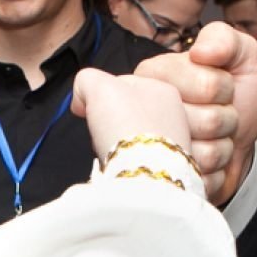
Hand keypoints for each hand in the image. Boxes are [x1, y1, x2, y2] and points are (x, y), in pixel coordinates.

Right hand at [71, 68, 192, 167]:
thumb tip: (82, 97)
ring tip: (112, 151)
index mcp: (163, 89)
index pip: (122, 83)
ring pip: (130, 136)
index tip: (92, 109)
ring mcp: (172, 143)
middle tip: (102, 131)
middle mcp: (174, 115)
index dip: (99, 95)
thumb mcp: (96, 86)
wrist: (145, 176)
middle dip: (109, 121)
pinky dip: (125, 161)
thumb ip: (86, 80)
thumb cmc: (127, 126)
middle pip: (126, 111)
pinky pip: (136, 159)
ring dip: (115, 142)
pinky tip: (122, 165)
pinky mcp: (167, 168)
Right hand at [134, 22, 256, 202]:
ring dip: (220, 148)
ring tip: (210, 137)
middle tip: (216, 116)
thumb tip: (201, 52)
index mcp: (155, 74)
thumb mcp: (241, 56)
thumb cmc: (237, 96)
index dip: (224, 89)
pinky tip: (204, 161)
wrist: (241, 141)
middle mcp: (144, 111)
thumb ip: (225, 39)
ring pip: (203, 154)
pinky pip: (201, 180)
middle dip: (224, 120)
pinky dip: (214, 173)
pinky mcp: (163, 179)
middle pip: (206, 121)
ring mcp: (151, 149)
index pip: (207, 85)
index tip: (219, 89)